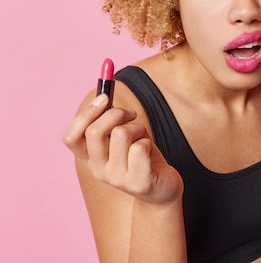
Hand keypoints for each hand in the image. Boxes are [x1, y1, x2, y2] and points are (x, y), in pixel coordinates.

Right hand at [63, 93, 182, 203]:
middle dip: (115, 113)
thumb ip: (111, 122)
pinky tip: (150, 152)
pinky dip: (148, 141)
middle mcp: (99, 170)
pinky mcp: (138, 182)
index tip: (103, 98)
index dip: (85, 114)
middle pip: (94, 132)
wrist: (162, 188)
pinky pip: (140, 147)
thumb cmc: (142, 156)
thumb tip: (103, 98)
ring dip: (137, 128)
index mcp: (90, 159)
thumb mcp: (123, 137)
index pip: (70, 137)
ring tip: (142, 138)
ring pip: (121, 134)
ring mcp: (117, 178)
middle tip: (130, 114)